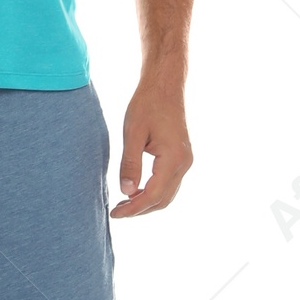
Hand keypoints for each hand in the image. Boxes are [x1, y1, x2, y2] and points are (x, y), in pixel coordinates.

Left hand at [113, 77, 191, 216]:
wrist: (165, 86)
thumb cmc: (147, 104)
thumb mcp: (133, 133)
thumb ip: (130, 163)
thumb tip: (126, 192)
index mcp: (173, 158)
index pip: (153, 194)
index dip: (133, 208)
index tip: (114, 213)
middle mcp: (184, 163)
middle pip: (163, 200)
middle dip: (140, 210)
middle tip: (116, 212)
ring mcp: (185, 161)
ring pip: (168, 194)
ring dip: (147, 203)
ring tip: (124, 204)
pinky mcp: (181, 158)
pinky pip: (169, 184)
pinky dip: (153, 193)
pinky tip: (136, 191)